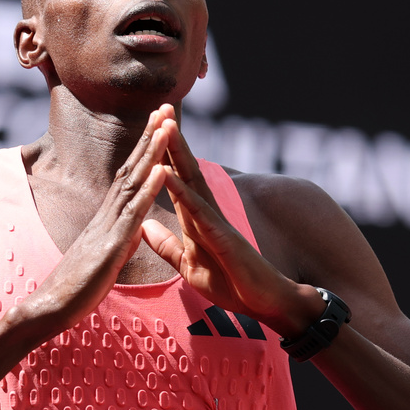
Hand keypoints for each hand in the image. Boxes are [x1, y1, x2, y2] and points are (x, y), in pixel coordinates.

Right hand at [20, 110, 171, 336]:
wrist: (50, 308)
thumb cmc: (77, 288)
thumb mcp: (106, 258)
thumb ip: (121, 240)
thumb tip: (136, 229)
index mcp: (109, 218)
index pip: (129, 176)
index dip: (145, 150)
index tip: (160, 125)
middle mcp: (108, 215)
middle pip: (132, 168)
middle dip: (150, 137)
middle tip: (166, 107)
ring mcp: (108, 227)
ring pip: (134, 182)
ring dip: (152, 152)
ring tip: (168, 124)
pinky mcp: (111, 245)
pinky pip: (134, 213)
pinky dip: (149, 189)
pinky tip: (162, 168)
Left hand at [141, 106, 319, 336]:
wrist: (266, 304)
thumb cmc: (232, 284)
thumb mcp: (188, 265)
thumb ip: (166, 246)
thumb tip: (143, 226)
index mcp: (196, 218)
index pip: (175, 178)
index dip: (162, 152)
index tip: (149, 124)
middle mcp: (206, 212)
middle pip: (184, 168)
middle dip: (171, 138)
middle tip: (159, 106)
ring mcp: (216, 222)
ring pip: (192, 181)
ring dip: (176, 153)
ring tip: (164, 125)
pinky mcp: (223, 238)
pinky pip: (198, 212)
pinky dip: (181, 192)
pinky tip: (168, 174)